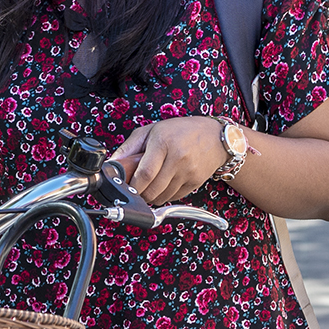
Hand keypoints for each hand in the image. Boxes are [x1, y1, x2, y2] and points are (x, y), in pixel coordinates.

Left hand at [109, 117, 227, 206]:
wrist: (215, 137)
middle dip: (140, 194)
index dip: (133, 185)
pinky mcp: (195, 182)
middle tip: (136, 188)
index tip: (127, 187)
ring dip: (152, 196)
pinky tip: (164, 184)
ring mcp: (188, 172)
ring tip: (150, 185)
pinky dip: (165, 196)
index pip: (145, 173)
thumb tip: (112, 164)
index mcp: (163, 142)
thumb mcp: (152, 130)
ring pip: (163, 196)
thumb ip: (129, 147)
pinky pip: (174, 197)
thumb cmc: (181, 131)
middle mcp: (178, 158)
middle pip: (153, 189)